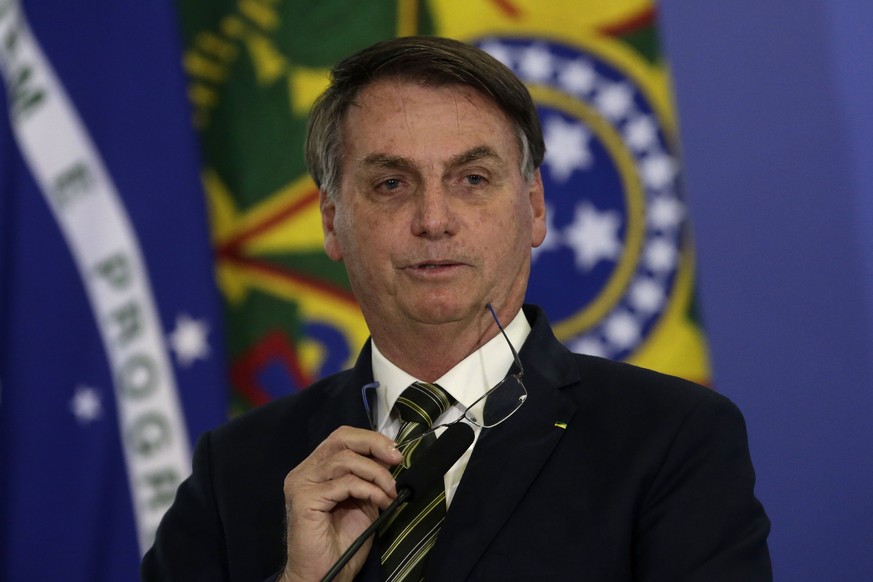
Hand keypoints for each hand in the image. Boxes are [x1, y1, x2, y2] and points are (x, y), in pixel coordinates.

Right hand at [279, 426, 402, 581]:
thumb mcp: (363, 500)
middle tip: (397, 459)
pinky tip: (381, 502)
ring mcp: (302, 484)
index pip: (342, 438)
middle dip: (374, 445)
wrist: (325, 575)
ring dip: (377, 474)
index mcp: (315, 469)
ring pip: (346, 460)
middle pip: (341, 439)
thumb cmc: (342, 543)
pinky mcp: (305, 499)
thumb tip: (391, 456)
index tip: (395, 452)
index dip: (370, 439)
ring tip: (390, 493)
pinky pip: (345, 483)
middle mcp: (304, 472)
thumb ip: (369, 477)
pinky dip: (369, 490)